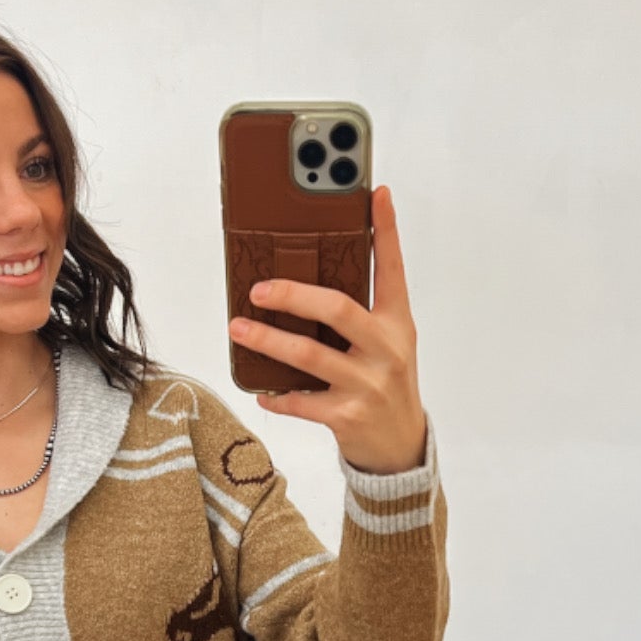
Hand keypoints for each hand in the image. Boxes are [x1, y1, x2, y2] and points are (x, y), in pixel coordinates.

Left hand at [228, 184, 427, 474]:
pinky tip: (261, 389)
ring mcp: (367, 384)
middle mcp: (386, 350)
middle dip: (293, 295)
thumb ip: (359, 313)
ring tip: (239, 328)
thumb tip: (306, 281)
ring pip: (309, 355)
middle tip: (259, 289)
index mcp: (397, 324)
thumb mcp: (387, 344)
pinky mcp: (347, 416)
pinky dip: (277, 395)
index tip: (375, 194)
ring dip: (268, 340)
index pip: (392, 268)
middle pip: (337, 309)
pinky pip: (300, 401)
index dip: (386, 230)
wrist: (402, 447)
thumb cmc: (386, 385)